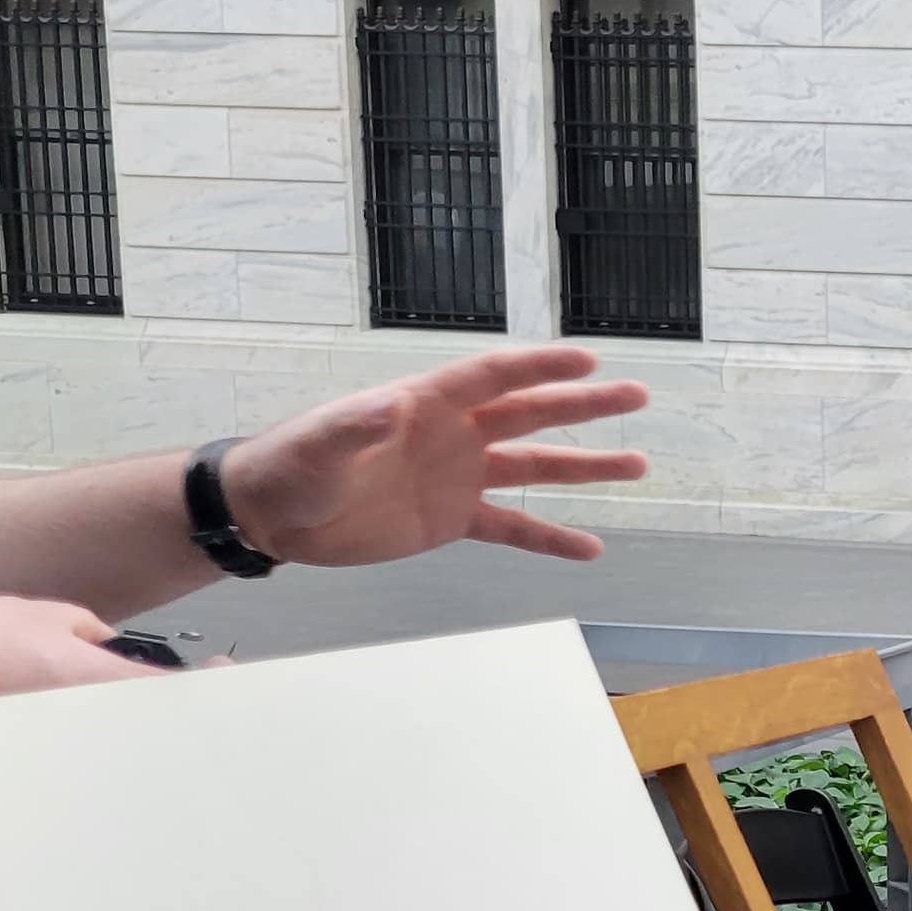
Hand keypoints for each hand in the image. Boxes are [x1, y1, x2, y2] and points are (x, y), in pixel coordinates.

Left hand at [215, 346, 651, 568]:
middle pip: (530, 414)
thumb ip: (357, 425)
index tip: (587, 362)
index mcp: (425, 404)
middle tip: (635, 396)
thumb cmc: (291, 466)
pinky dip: (550, 538)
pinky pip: (512, 526)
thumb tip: (392, 407)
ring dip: (585, 467)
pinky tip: (589, 547)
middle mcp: (452, 434)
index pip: (493, 378)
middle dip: (583, 405)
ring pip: (534, 468)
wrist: (275, 516)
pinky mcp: (452, 519)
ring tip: (636, 462)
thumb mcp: (320, 444)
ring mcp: (457, 476)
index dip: (540, 368)